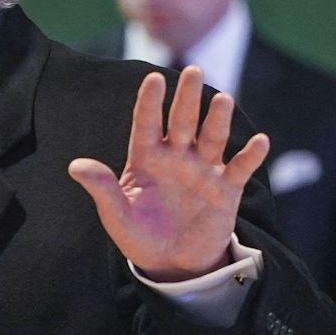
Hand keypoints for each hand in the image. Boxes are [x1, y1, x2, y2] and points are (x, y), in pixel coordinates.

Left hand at [69, 65, 269, 280]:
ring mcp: (203, 169)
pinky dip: (251, 155)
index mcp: (147, 158)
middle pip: (182, 121)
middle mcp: (177, 156)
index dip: (150, 102)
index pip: (146, 124)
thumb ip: (102, 189)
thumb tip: (75, 166)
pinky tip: (260, 141)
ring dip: (218, 119)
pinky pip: (240, 167)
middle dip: (187, 97)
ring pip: (211, 137)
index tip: (153, 78)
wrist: (172, 264)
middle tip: (193, 70)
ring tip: (223, 99)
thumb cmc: (139, 236)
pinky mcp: (226, 188)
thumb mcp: (117, 216)